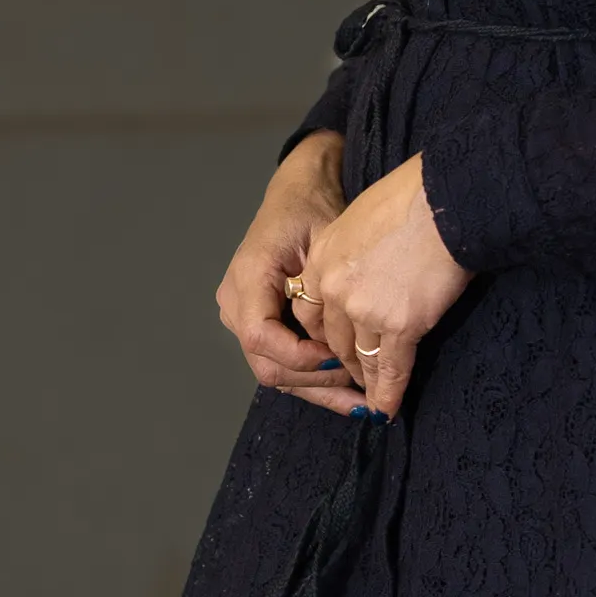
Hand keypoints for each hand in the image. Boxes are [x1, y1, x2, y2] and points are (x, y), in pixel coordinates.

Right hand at [217, 135, 361, 416]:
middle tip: (361, 393)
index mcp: (248, 276)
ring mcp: (239, 316)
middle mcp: (234, 302)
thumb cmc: (313, 210)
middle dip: (315, 383)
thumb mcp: (326, 242)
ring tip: (359, 402)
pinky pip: (278, 362)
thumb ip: (326, 294)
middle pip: (266, 364)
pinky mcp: (254, 325)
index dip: (300, 357)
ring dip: (316, 390)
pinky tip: (345, 390)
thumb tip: (342, 351)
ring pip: (273, 372)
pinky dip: (312, 379)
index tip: (341, 359)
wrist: (297, 194)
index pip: (261, 336)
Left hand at [299, 155, 467, 418]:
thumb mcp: (361, 218)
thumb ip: (354, 251)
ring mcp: (363, 309)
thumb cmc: (414, 198)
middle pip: (332, 339)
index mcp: (322, 258)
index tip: (338, 348)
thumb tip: (370, 271)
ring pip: (360, 357)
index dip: (325, 336)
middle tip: (357, 379)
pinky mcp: (399, 325)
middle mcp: (334, 288)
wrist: (444, 199)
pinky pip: (391, 367)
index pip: (311, 312)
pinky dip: (389, 391)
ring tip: (374, 401)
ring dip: (368, 381)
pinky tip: (388, 407)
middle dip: (345, 363)